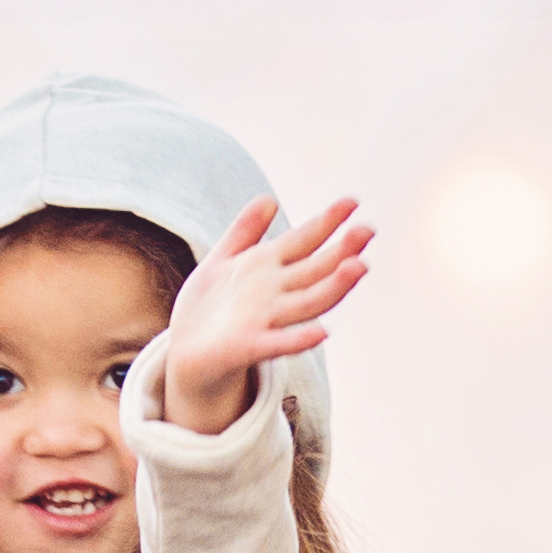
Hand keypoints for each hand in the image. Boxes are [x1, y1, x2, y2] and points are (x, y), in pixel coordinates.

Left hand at [159, 196, 369, 434]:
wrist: (185, 353)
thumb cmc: (207, 308)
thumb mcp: (223, 260)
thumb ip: (246, 231)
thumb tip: (269, 199)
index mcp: (268, 268)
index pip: (304, 241)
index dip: (327, 222)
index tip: (352, 202)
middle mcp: (275, 293)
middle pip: (316, 270)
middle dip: (342, 251)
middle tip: (367, 231)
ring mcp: (266, 320)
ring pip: (308, 302)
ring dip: (335, 287)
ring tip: (358, 268)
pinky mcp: (249, 346)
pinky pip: (279, 343)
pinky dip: (299, 339)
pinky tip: (322, 332)